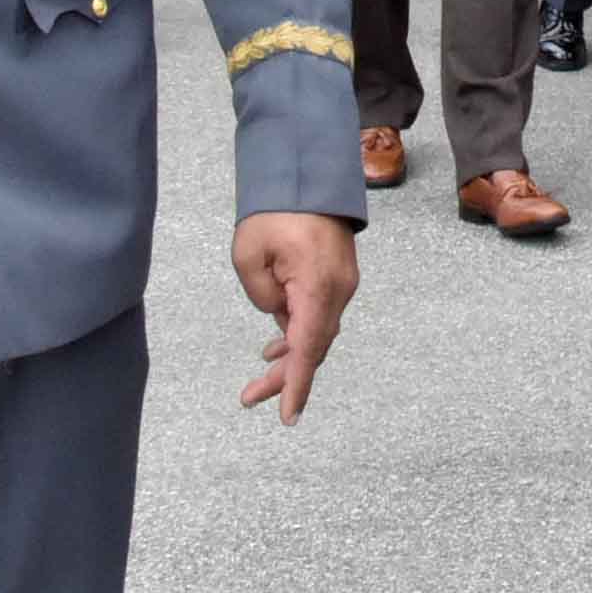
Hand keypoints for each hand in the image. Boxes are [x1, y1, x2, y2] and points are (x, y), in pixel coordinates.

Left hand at [233, 209, 358, 419]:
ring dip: (291, 355)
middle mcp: (338, 292)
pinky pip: (320, 315)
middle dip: (285, 377)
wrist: (308, 175)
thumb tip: (278, 315)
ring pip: (317, 333)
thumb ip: (262, 297)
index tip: (288, 417)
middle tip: (249, 397)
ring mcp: (342, 285)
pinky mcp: (339, 278)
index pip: (308, 348)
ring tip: (259, 376)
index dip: (297, 385)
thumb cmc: (276, 211)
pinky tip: (276, 343)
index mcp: (317, 287)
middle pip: (314, 347)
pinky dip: (299, 333)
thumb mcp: (249, 256)